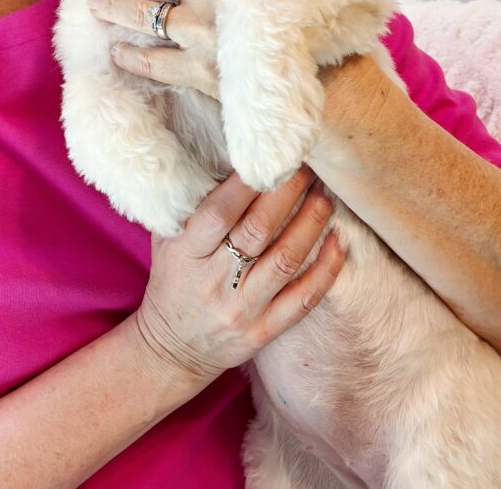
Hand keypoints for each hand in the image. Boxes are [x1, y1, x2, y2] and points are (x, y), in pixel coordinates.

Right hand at [134, 165, 344, 380]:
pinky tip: (339, 243)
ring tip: (325, 196)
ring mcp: (241, 308)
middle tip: (306, 167)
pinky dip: (326, 270)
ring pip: (285, 261)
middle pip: (259, 231)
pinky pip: (302, 300)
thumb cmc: (172, 280)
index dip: (248, 184)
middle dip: (287, 193)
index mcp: (186, 253)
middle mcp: (214, 280)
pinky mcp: (263, 332)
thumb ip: (188, 206)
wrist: (170, 348)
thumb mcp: (166, 241)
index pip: (220, 213)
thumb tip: (221, 159)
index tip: (269, 158)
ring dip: (310, 223)